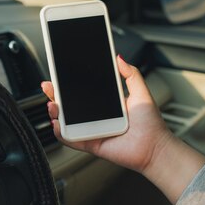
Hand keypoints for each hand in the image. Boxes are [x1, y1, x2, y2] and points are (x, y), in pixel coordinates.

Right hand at [42, 55, 172, 172]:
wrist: (155, 147)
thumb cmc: (151, 124)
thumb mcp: (141, 92)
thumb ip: (130, 74)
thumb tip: (119, 57)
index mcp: (106, 104)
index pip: (82, 92)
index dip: (69, 85)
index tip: (60, 76)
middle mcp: (97, 117)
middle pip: (70, 106)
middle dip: (55, 96)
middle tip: (49, 87)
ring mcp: (92, 131)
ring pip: (67, 122)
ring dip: (56, 113)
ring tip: (53, 105)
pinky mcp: (91, 145)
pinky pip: (71, 140)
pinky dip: (61, 133)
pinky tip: (57, 124)